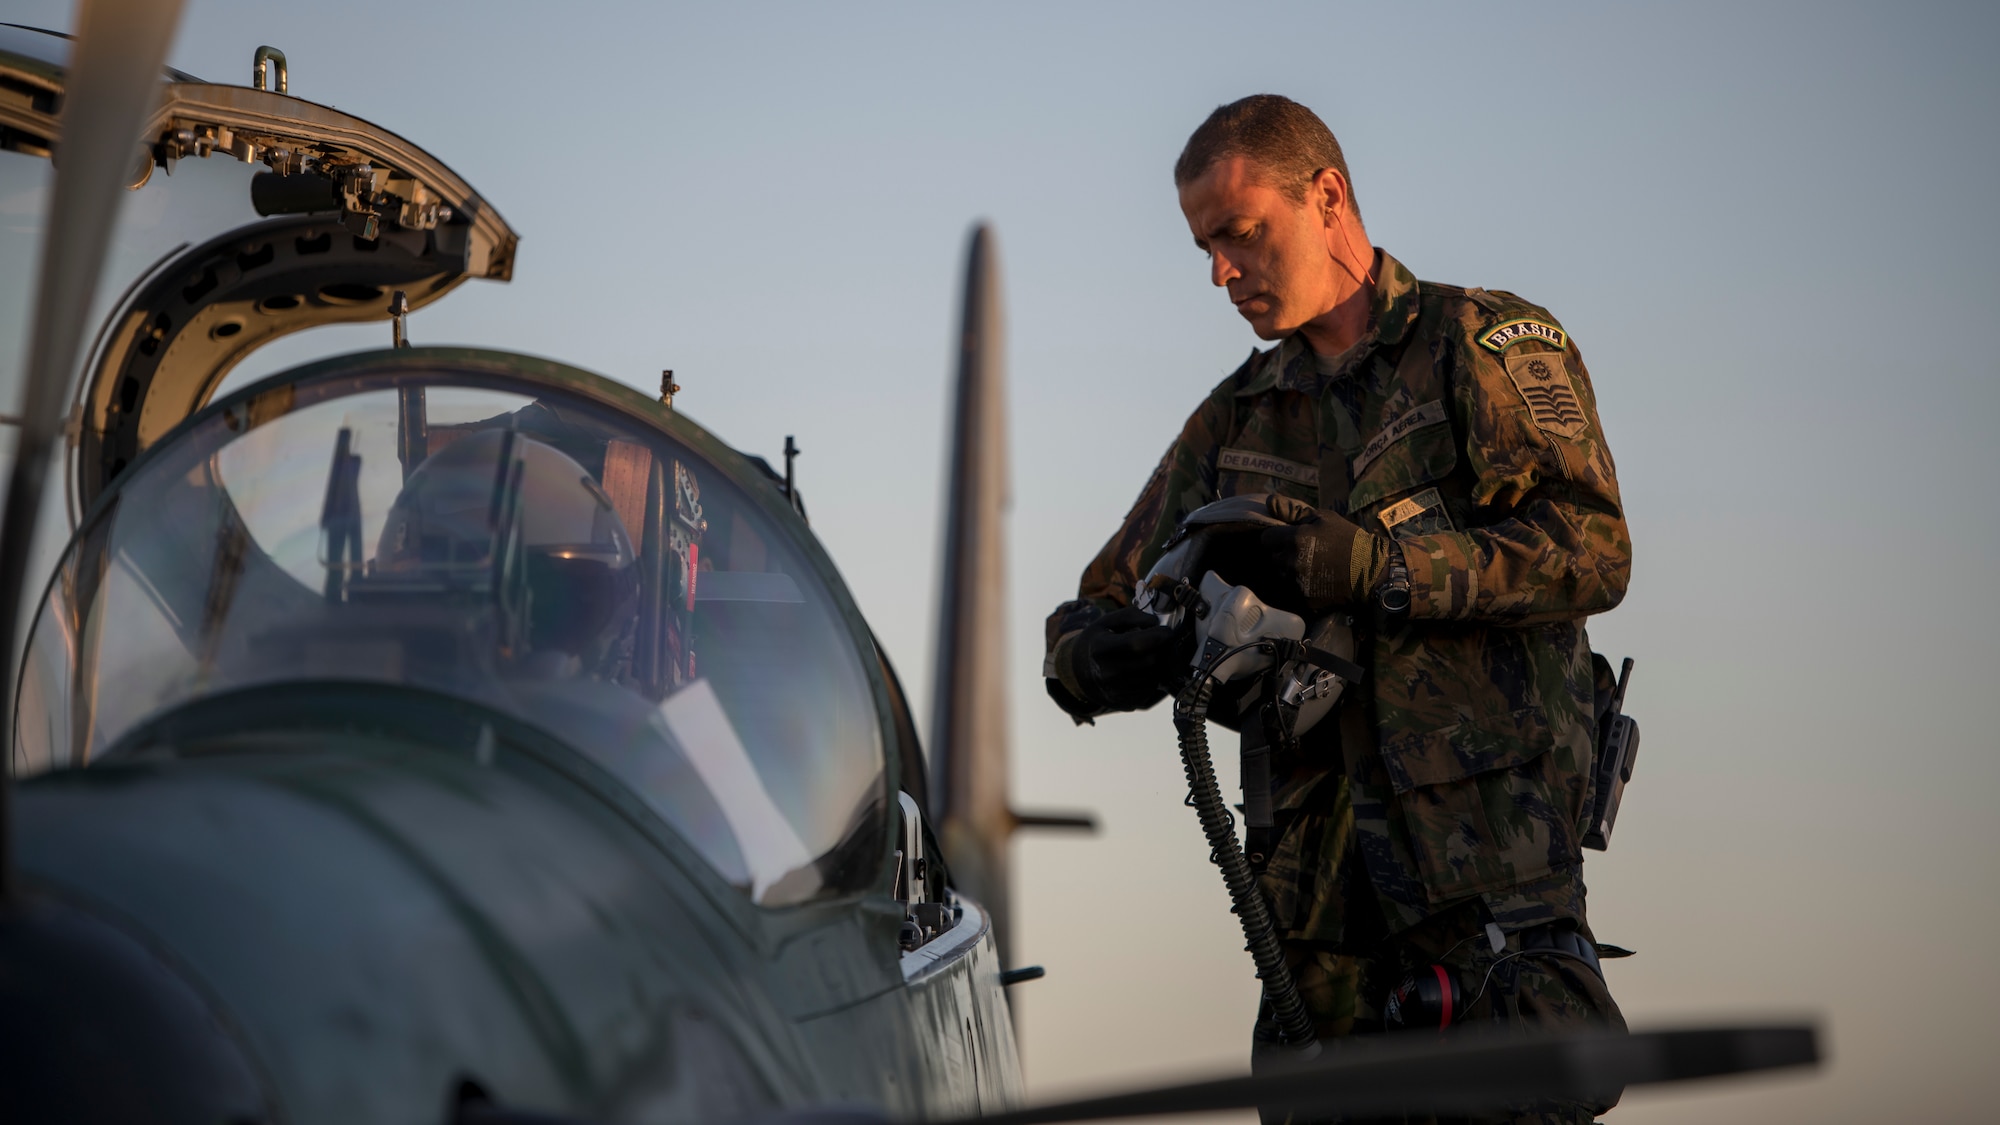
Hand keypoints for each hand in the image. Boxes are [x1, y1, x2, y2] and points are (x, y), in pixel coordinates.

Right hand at [1056, 606, 1192, 711]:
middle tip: (1160, 643)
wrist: (1082, 673)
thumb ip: (1132, 615)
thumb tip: (1156, 623)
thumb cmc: (1099, 642)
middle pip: (1151, 660)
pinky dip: (1154, 678)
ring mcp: (1117, 692)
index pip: (1137, 644)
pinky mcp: (1128, 704)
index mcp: (1100, 648)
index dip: (1158, 636)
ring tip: (1148, 656)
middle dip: (1161, 649)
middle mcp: (1107, 673)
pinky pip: (1154, 689)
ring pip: (1156, 675)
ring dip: (1158, 664)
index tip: (1167, 631)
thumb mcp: (1107, 622)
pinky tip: (1143, 670)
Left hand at [1254, 495, 1385, 613]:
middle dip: (1283, 554)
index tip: (1290, 538)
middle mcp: (1291, 562)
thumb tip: (1269, 501)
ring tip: (1311, 567)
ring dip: (1290, 571)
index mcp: (1294, 539)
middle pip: (1273, 558)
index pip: (1266, 538)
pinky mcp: (1303, 599)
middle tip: (1304, 553)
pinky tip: (1317, 580)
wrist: (1371, 572)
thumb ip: (1293, 511)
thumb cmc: (1348, 539)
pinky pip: (1292, 591)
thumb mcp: (1324, 518)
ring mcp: (1296, 583)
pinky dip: (1299, 586)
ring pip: (1281, 575)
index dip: (1277, 537)